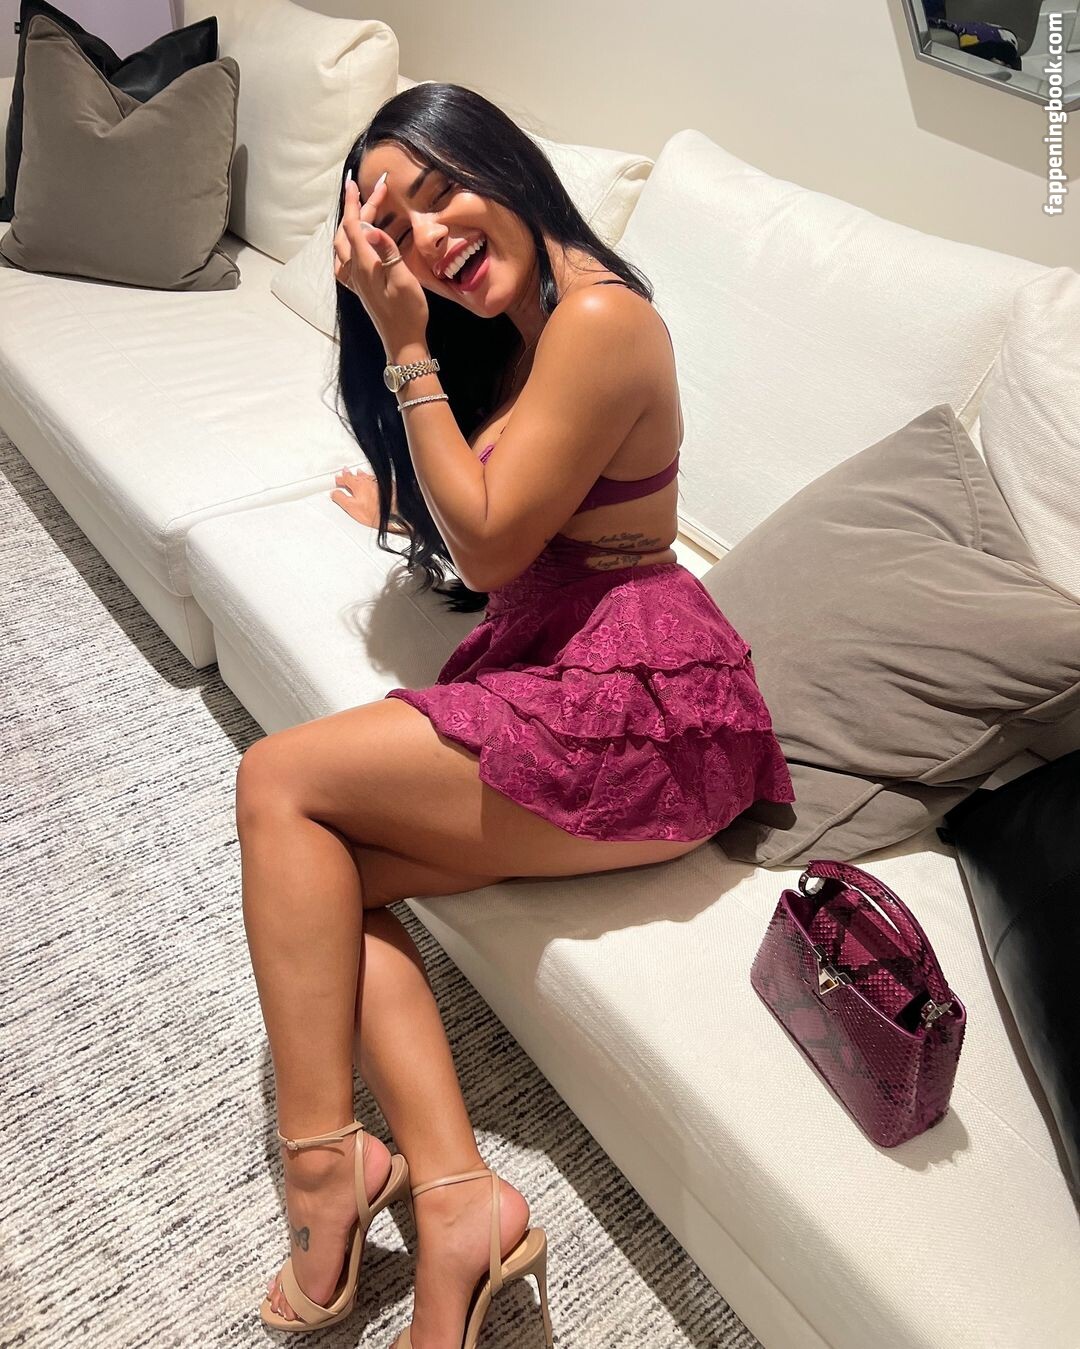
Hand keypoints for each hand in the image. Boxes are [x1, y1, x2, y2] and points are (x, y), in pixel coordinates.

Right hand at [331, 466, 408, 533]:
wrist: (392, 515)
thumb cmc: (373, 513)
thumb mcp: (351, 507)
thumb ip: (340, 499)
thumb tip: (334, 493)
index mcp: (358, 485)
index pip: (346, 479)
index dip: (340, 479)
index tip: (337, 479)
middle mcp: (368, 482)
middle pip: (356, 476)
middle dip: (349, 474)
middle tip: (345, 472)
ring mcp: (377, 484)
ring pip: (366, 476)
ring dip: (360, 474)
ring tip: (358, 472)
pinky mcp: (386, 487)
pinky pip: (376, 480)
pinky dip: (371, 479)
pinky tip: (372, 480)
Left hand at [333, 172, 428, 352]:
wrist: (403, 341)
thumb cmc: (408, 311)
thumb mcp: (403, 279)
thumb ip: (388, 252)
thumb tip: (372, 230)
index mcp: (364, 264)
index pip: (354, 226)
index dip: (354, 203)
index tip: (355, 182)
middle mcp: (354, 270)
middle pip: (349, 232)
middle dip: (358, 208)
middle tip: (374, 191)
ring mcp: (355, 280)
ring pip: (343, 245)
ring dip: (350, 225)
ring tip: (363, 211)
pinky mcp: (360, 288)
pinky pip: (344, 261)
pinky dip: (347, 245)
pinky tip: (354, 244)